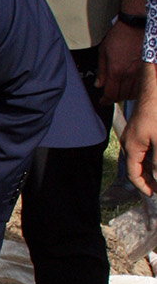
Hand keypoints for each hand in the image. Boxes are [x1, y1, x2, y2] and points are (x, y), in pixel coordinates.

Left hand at [97, 19, 144, 105]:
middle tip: (110, 95)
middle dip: (114, 98)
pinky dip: (137, 90)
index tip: (103, 101)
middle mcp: (129, 74)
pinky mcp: (149, 69)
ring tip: (121, 91)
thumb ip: (101, 71)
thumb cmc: (119, 36)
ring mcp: (141, 73)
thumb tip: (98, 85)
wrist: (136, 26)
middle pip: (122, 96)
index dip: (106, 101)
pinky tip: (133, 87)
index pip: (111, 94)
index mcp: (116, 71)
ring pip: (134, 93)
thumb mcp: (103, 52)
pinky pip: (144, 86)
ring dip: (126, 95)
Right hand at [123, 61, 156, 194]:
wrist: (154, 89)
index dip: (143, 186)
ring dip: (150, 167)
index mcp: (132, 146)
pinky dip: (151, 156)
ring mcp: (134, 134)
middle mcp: (129, 142)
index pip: (133, 173)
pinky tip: (156, 158)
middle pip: (136, 167)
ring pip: (141, 157)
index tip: (153, 194)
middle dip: (148, 178)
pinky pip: (144, 148)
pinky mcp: (140, 128)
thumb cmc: (156, 112)